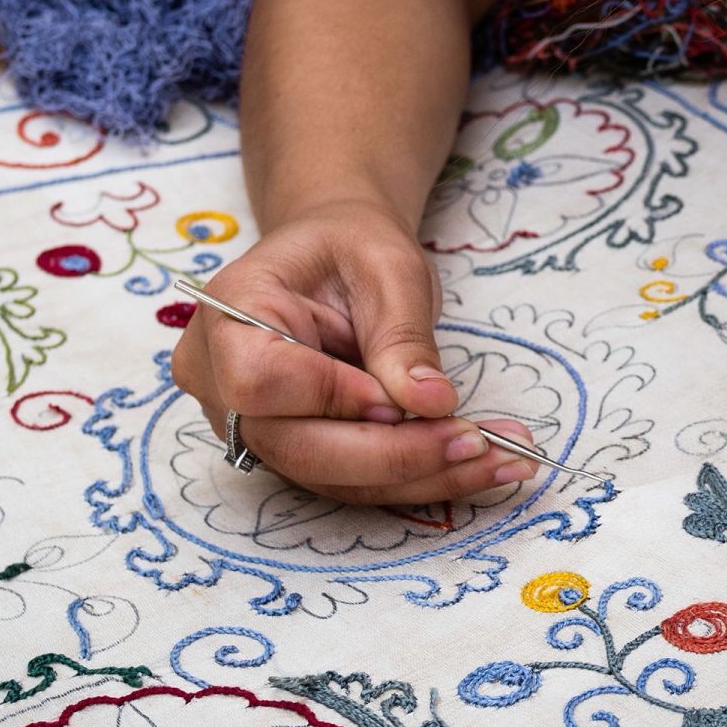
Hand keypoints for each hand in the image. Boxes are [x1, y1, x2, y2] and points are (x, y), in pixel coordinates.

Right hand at [169, 198, 537, 503]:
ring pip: (331, 476)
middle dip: (396, 455)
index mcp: (231, 312)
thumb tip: (431, 403)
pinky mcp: (293, 452)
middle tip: (480, 443)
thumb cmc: (353, 246)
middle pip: (296, 447)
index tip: (404, 398)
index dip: (333, 399)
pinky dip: (420, 476)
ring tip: (504, 459)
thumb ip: (401, 334)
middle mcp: (221, 381)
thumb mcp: (388, 268)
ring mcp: (250, 425)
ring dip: (424, 475)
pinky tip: (483, 464)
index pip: (262, 381)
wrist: (336, 258)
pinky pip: (352, 480)